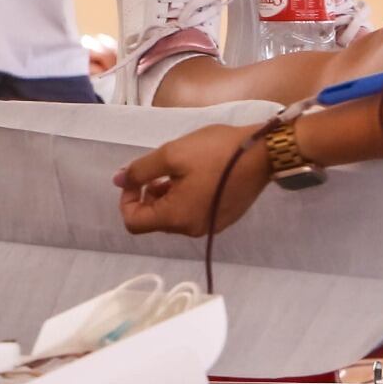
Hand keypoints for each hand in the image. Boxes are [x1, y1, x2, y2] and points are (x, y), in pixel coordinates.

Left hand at [116, 122, 270, 236]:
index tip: (137, 176)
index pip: (133, 223)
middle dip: (147, 195)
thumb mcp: (170, 155)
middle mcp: (192, 230)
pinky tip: (194, 176)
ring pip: (172, 216)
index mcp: (177, 219)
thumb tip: (118, 181)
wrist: (264, 153)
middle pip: (153, 220)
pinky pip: (191, 213)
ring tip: (176, 170)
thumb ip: (140, 171)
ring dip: (165, 195)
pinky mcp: (223, 219)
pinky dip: (183, 198)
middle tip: (158, 169)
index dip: (127, 199)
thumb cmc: (215, 153)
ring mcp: (210, 226)